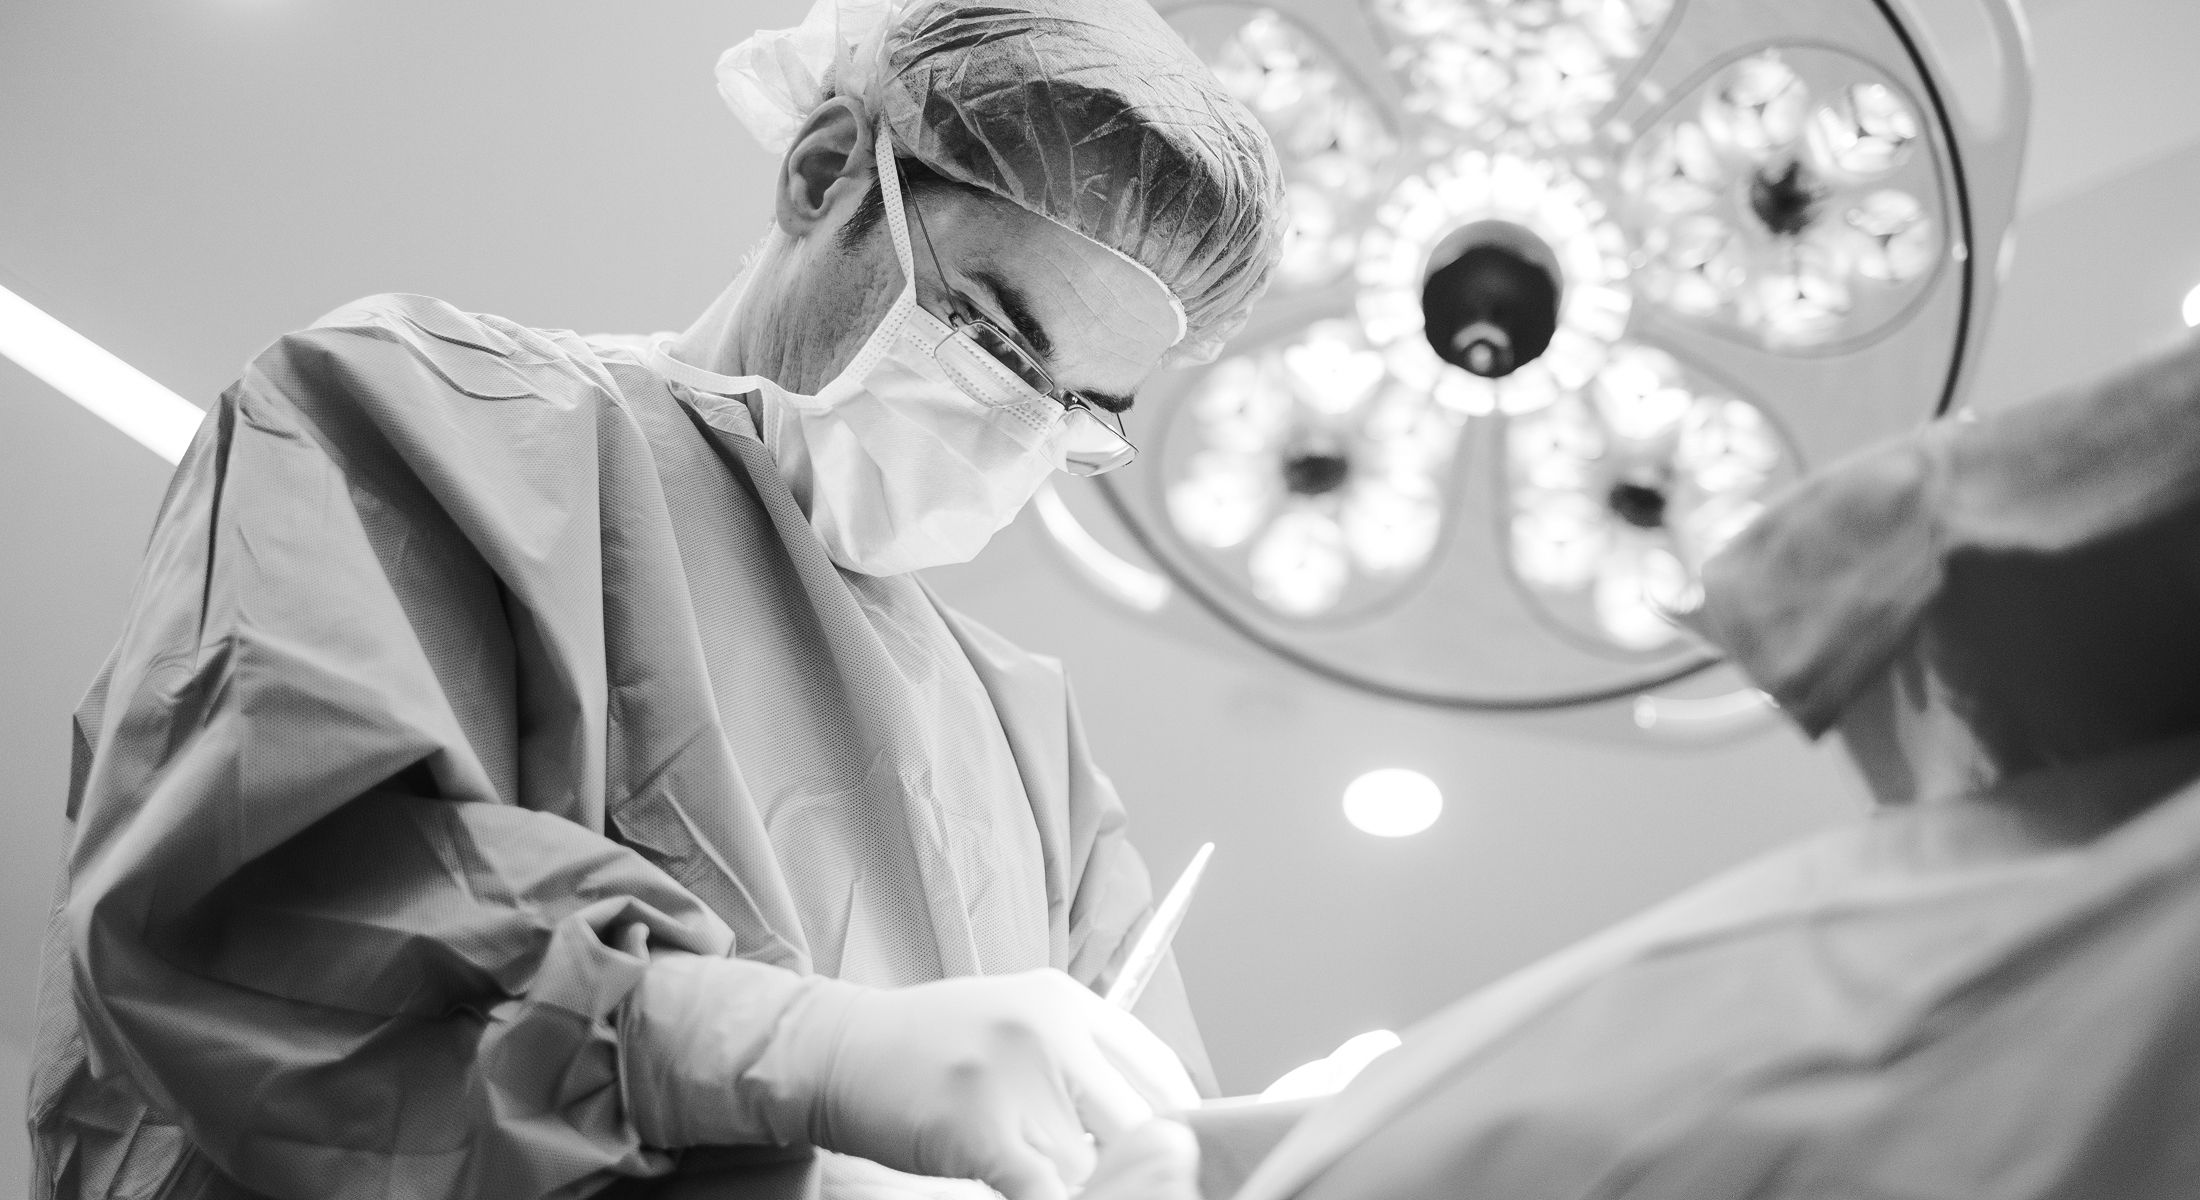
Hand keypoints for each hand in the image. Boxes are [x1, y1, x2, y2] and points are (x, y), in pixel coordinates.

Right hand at [811, 969, 1200, 1199]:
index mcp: (1066, 1001)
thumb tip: (1145, 1122)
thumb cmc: (929, 1047)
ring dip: (1091, 1189)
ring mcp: (1017, 1078)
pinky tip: (1044, 1195)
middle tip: (1129, 1184)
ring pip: (1097, 1166)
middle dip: (1144, 1165)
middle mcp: (1051, 1031)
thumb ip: (1077, 1057)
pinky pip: (1051, 1192)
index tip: (1177, 1156)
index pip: (1159, 1067)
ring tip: (1058, 1179)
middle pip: (1143, 1120)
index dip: (1179, 1123)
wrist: (837, 1051)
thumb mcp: (1015, 1022)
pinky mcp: (983, 1129)